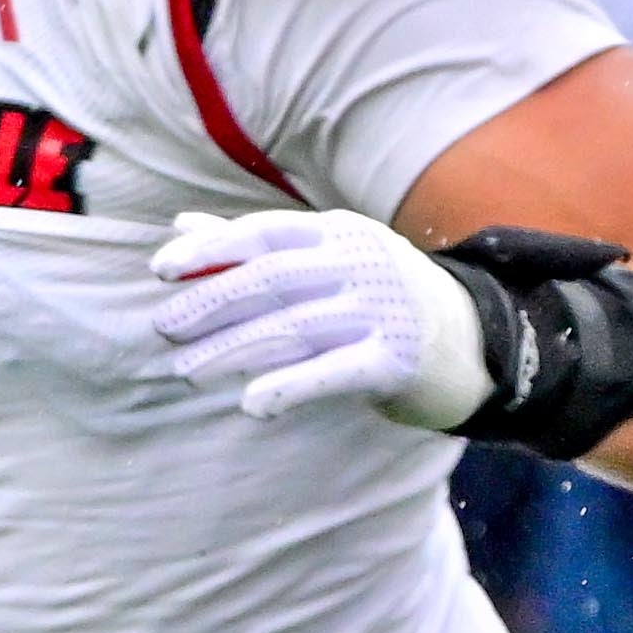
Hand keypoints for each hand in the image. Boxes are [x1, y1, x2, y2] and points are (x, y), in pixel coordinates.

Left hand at [150, 205, 487, 427]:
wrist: (472, 342)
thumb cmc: (379, 297)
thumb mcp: (325, 260)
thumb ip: (253, 246)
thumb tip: (179, 228)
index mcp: (340, 233)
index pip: (266, 233)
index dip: (211, 249)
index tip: (161, 270)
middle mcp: (362, 264)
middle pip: (274, 279)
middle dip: (212, 302)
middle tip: (164, 329)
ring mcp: (383, 311)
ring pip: (294, 327)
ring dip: (232, 349)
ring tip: (186, 371)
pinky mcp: (396, 360)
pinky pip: (336, 372)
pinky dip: (291, 385)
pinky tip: (251, 403)